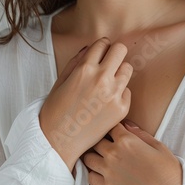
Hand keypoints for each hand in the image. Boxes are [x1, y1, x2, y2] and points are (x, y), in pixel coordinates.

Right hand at [39, 38, 132, 170]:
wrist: (60, 140)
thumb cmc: (56, 111)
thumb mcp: (61, 81)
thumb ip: (76, 61)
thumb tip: (89, 47)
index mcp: (84, 69)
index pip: (103, 43)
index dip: (101, 47)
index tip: (99, 54)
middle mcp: (102, 79)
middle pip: (121, 50)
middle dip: (114, 54)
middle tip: (108, 63)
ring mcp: (114, 94)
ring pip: (128, 68)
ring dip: (119, 72)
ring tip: (107, 84)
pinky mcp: (122, 109)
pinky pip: (127, 91)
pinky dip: (119, 94)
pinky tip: (106, 103)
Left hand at [82, 120, 182, 184]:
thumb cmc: (168, 170)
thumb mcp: (157, 145)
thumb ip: (139, 133)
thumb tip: (126, 124)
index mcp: (126, 140)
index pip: (110, 127)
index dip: (113, 129)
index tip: (115, 133)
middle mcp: (113, 154)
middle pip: (96, 141)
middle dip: (101, 141)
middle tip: (108, 146)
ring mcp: (108, 171)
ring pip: (88, 158)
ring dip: (94, 156)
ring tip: (101, 158)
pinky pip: (90, 177)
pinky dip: (93, 173)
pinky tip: (100, 173)